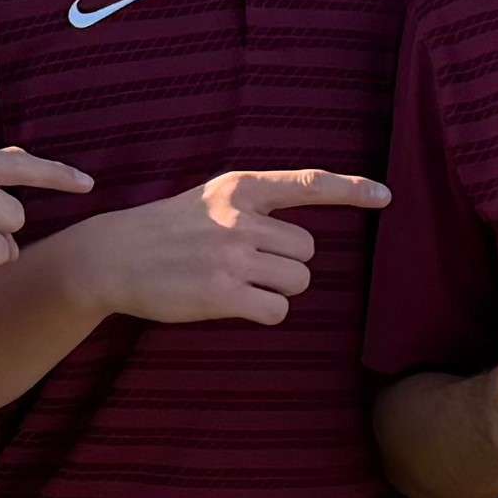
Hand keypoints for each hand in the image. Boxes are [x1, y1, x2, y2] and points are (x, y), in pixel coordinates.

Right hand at [83, 168, 392, 327]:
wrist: (112, 257)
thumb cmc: (168, 230)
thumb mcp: (211, 199)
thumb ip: (255, 205)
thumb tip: (303, 241)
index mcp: (240, 187)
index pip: (307, 183)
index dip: (351, 190)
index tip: (385, 196)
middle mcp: (240, 218)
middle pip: (308, 249)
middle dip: (290, 264)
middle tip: (251, 267)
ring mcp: (231, 256)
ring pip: (298, 281)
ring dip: (279, 290)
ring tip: (240, 284)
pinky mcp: (222, 294)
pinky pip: (278, 312)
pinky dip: (267, 314)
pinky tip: (237, 306)